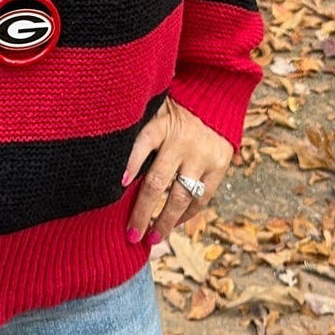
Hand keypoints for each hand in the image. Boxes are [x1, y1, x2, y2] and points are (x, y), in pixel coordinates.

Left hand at [122, 96, 232, 246]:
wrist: (217, 95)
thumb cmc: (176, 105)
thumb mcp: (156, 107)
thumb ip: (140, 129)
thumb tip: (115, 162)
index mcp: (162, 123)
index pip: (142, 143)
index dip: (130, 164)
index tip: (118, 185)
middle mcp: (182, 141)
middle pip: (158, 182)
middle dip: (143, 211)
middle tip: (132, 235)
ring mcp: (202, 155)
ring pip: (181, 196)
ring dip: (165, 221)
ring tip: (152, 239)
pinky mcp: (219, 165)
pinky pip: (202, 197)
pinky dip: (188, 214)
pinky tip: (175, 224)